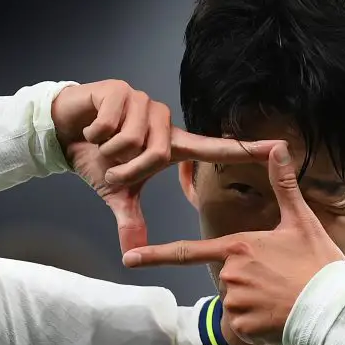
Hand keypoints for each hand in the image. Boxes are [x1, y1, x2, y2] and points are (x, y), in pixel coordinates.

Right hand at [52, 80, 278, 252]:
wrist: (64, 131)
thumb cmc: (97, 159)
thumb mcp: (116, 193)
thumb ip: (130, 219)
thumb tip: (131, 254)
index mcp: (171, 144)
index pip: (215, 148)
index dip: (246, 149)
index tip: (279, 147)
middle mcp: (164, 121)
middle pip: (156, 155)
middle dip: (128, 169)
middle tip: (113, 167)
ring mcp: (144, 103)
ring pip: (132, 140)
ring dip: (110, 151)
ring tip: (103, 144)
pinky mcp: (121, 91)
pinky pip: (111, 124)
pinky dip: (96, 133)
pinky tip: (92, 128)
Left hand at [121, 142, 344, 344]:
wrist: (334, 309)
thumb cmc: (318, 264)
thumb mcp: (302, 221)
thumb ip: (284, 185)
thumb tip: (277, 146)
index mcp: (238, 247)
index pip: (187, 252)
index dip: (155, 255)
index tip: (129, 259)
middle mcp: (230, 274)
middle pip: (226, 277)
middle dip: (248, 280)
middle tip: (280, 280)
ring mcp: (235, 302)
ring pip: (235, 301)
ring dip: (254, 302)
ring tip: (283, 298)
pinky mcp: (244, 327)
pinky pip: (242, 324)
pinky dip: (258, 323)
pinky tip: (279, 316)